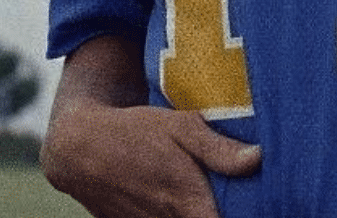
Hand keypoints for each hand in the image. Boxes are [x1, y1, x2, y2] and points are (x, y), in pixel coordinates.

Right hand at [41, 34, 260, 217]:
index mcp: (188, 202)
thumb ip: (219, 149)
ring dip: (197, 213)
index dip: (244, 214)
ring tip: (206, 197)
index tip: (257, 204)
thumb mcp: (180, 127)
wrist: (78, 148)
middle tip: (237, 197)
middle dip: (222, 212)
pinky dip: (177, 216)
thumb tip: (257, 159)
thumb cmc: (134, 131)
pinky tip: (183, 202)